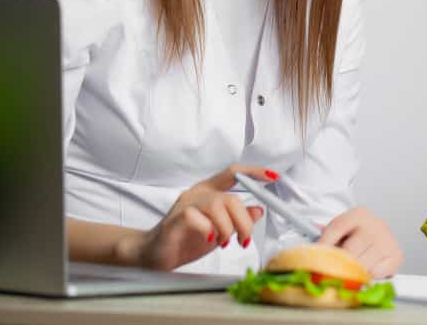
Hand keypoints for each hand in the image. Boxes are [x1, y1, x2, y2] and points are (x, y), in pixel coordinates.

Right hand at [119, 164, 272, 270]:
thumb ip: (236, 219)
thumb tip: (259, 210)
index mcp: (209, 191)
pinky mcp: (175, 219)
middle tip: (243, 239)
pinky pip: (197, 218)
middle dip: (243, 221)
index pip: (234, 173)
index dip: (254, 172)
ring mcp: (185, 204)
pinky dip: (209, 230)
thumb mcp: (219, 230)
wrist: (152, 254)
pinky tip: (209, 240)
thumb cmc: (186, 240)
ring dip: (227, 228)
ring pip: (217, 205)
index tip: (273, 177)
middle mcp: (198, 193)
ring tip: (223, 243)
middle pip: (231, 197)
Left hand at [317, 206, 402, 277]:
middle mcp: (375, 224)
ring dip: (354, 272)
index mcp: (359, 214)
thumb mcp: (339, 230)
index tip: (316, 259)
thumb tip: (310, 251)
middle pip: (351, 250)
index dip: (324, 245)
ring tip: (349, 271)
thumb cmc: (354, 234)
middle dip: (339, 264)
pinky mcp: (396, 254)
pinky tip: (365, 270)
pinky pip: (377, 272)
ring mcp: (387, 239)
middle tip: (332, 272)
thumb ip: (326, 238)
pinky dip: (369, 275)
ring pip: (364, 264)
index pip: (337, 228)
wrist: (374, 233)